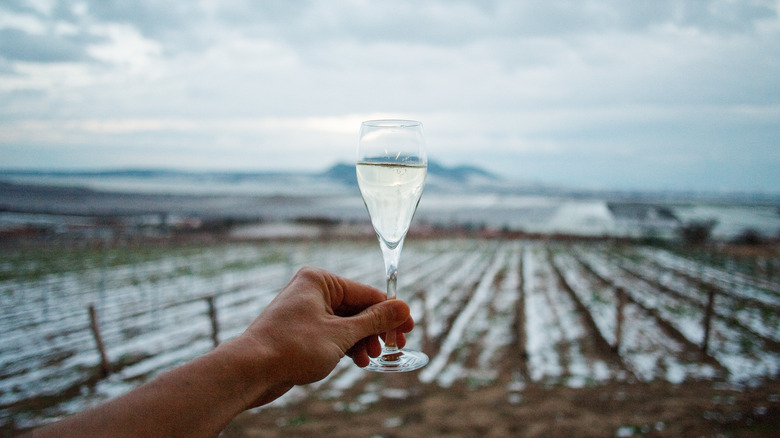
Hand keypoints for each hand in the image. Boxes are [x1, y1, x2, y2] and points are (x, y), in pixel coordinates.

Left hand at [236, 266, 413, 405]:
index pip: (366, 293)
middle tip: (393, 346)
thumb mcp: (341, 334)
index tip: (409, 328)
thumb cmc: (292, 347)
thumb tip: (403, 308)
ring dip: (362, 341)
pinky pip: (332, 333)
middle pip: (357, 308)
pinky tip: (356, 360)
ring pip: (346, 323)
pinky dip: (346, 346)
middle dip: (375, 330)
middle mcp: (312, 291)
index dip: (390, 312)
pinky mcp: (301, 330)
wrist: (251, 370)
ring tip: (370, 358)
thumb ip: (374, 321)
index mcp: (320, 280)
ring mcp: (305, 311)